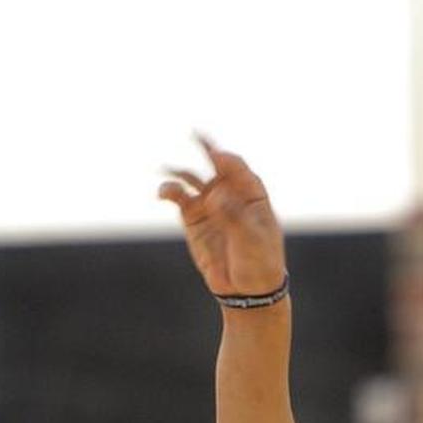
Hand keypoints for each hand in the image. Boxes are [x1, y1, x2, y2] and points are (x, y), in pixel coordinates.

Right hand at [159, 135, 286, 297]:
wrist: (246, 290)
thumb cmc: (260, 262)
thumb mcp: (252, 239)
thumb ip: (233, 216)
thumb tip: (213, 196)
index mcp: (252, 193)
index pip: (238, 168)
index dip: (227, 160)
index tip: (217, 157)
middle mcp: (229, 193)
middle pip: (215, 165)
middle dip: (205, 148)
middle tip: (194, 133)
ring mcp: (209, 205)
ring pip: (192, 180)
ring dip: (180, 174)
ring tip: (169, 180)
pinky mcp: (193, 219)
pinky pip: (179, 199)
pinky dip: (170, 193)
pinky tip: (163, 192)